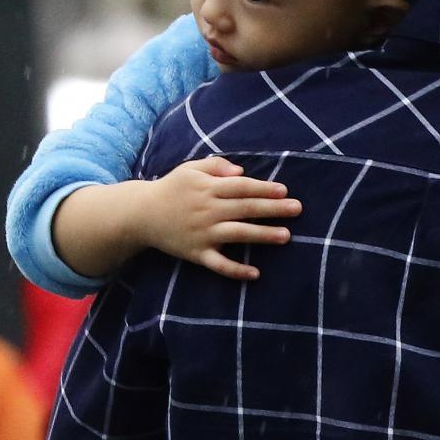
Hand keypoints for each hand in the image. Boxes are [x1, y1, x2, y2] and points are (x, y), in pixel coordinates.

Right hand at [135, 157, 303, 279]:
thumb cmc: (172, 188)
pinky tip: (255, 274)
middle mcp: (208, 210)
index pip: (241, 187)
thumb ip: (216, 166)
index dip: (263, 189)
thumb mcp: (191, 169)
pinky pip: (219, 264)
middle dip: (273, 209)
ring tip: (286, 236)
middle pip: (245, 208)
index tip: (284, 191)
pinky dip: (236, 270)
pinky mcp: (196, 253)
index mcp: (208, 188)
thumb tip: (242, 172)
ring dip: (262, 235)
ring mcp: (203, 234)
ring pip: (237, 234)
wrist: (141, 214)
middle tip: (297, 209)